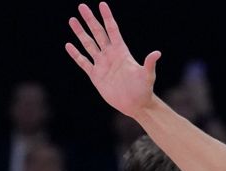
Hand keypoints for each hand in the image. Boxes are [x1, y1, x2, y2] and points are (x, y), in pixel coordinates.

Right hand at [65, 3, 161, 117]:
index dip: (107, 17)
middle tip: (82, 6)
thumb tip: (157, 53)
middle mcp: (110, 55)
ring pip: (88, 44)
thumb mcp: (147, 76)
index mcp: (122, 52)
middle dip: (90, 20)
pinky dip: (76, 54)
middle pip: (98, 33)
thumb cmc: (144, 90)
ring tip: (72, 20)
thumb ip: (149, 63)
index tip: (102, 4)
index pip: (113, 30)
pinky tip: (68, 45)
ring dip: (80, 33)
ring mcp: (102, 64)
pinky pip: (83, 62)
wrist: (135, 105)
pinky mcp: (95, 75)